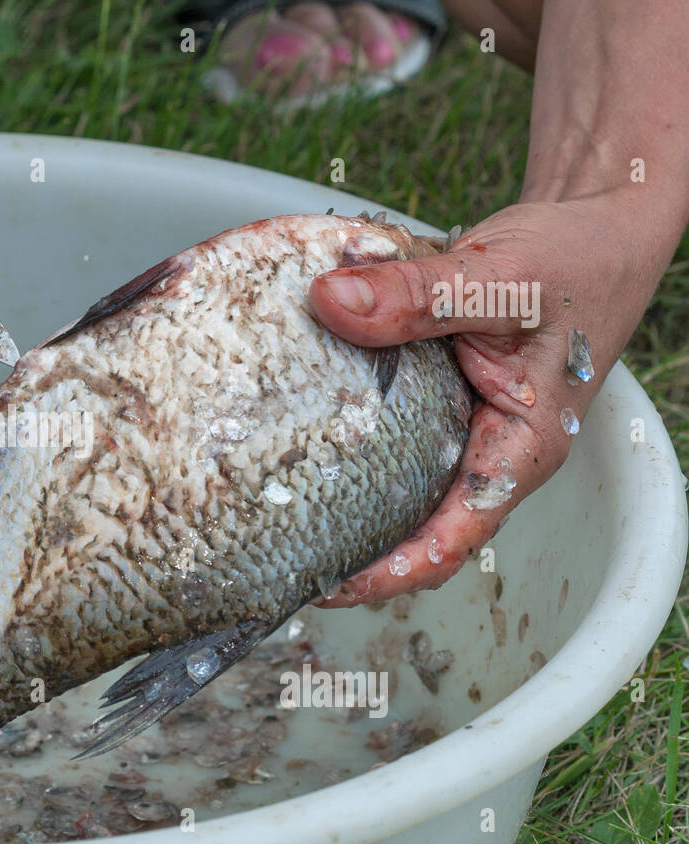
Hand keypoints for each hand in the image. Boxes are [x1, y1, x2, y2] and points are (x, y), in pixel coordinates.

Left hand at [307, 195, 679, 606]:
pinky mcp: (439, 397)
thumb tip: (329, 303)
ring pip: (397, 481)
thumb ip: (422, 295)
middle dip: (351, 547)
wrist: (595, 229)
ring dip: (344, 496)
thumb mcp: (502, 276)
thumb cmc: (573, 261)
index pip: (450, 541)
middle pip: (414, 526)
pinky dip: (348, 434)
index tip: (327, 588)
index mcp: (519, 449)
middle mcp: (487, 451)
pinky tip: (297, 429)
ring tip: (274, 505)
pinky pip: (389, 430)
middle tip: (276, 554)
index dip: (388, 574)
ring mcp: (462, 426)